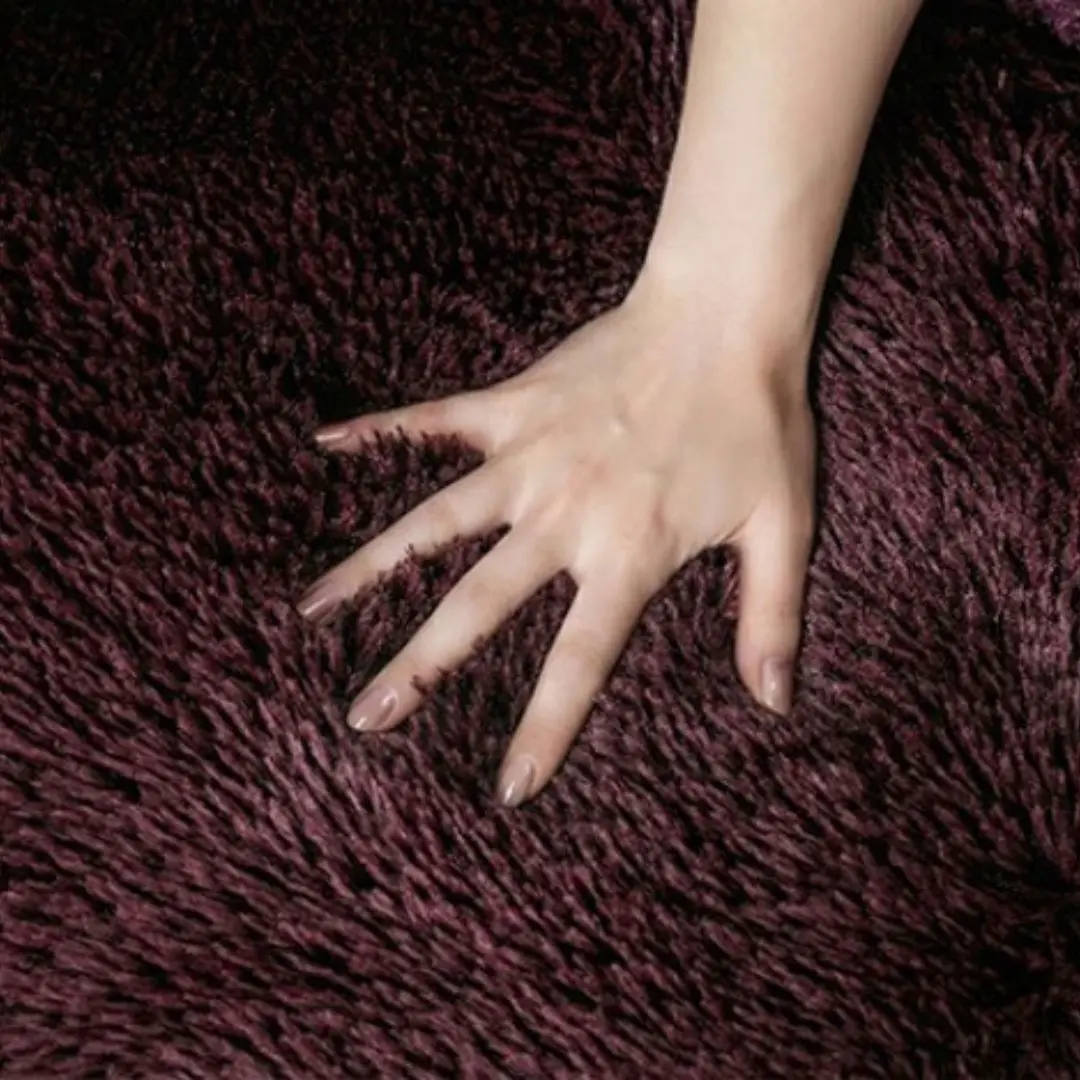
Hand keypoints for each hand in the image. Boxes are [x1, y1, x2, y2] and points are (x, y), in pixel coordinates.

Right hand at [299, 279, 816, 806]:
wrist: (724, 314)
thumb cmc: (758, 420)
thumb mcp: (783, 526)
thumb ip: (771, 617)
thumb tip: (774, 702)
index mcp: (628, 554)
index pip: (579, 661)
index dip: (545, 730)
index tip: (507, 789)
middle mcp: (564, 516)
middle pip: (478, 604)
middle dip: (420, 667)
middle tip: (364, 717)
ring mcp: (529, 458)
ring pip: (434, 521)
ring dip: (371, 566)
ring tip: (311, 609)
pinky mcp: (513, 406)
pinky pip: (434, 419)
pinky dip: (380, 430)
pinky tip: (322, 444)